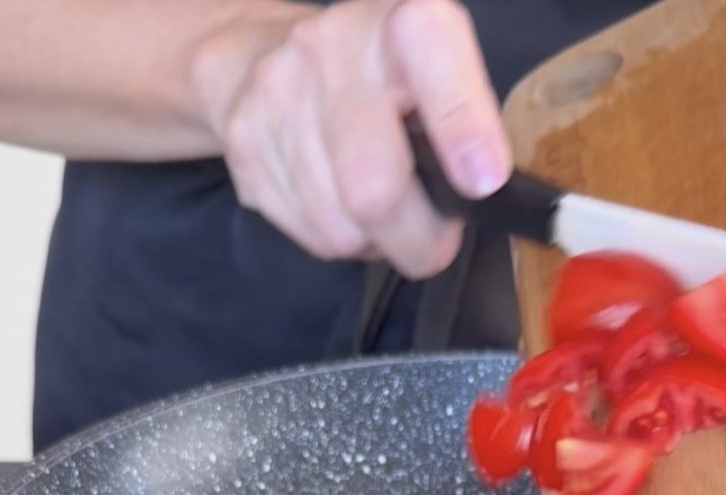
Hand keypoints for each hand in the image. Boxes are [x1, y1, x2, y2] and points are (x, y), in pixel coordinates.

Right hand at [193, 0, 511, 277]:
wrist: (259, 61)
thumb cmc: (377, 86)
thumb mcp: (438, 81)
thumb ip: (468, 125)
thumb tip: (479, 192)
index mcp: (402, 24)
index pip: (433, 56)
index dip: (462, 126)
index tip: (482, 181)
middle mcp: (332, 47)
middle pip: (374, 189)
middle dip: (417, 238)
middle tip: (433, 239)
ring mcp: (276, 94)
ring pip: (343, 226)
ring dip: (375, 240)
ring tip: (379, 209)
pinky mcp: (242, 143)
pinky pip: (310, 234)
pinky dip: (338, 238)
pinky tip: (338, 202)